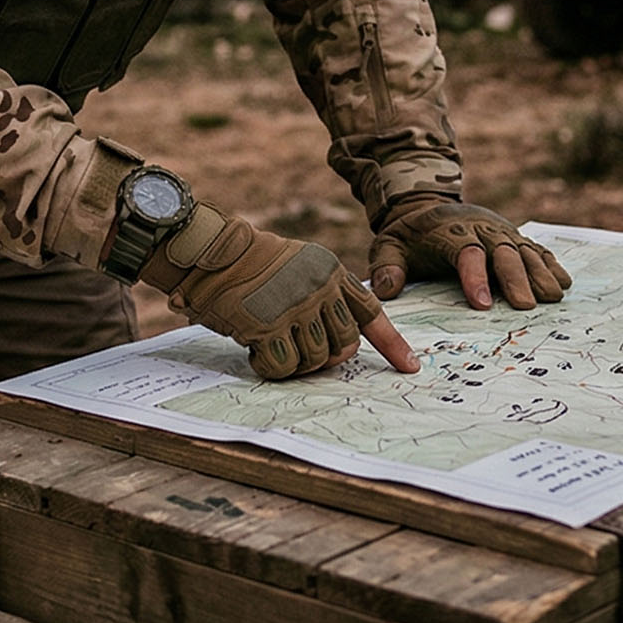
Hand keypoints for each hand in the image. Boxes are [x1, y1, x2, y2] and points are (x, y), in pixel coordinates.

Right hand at [139, 205, 417, 379]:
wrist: (212, 254)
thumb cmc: (252, 267)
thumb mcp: (300, 270)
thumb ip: (324, 300)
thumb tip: (339, 352)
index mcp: (332, 272)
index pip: (370, 313)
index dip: (392, 344)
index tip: (410, 367)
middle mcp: (320, 288)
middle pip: (344, 347)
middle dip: (325, 357)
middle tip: (296, 349)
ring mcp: (296, 307)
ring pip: (315, 360)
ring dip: (293, 363)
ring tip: (271, 343)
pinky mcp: (269, 326)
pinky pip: (283, 367)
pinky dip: (269, 368)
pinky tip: (254, 350)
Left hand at [369, 198, 571, 309]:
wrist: (425, 206)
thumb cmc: (408, 235)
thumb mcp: (388, 246)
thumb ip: (386, 267)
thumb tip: (386, 291)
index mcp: (450, 233)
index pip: (466, 254)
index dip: (475, 278)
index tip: (482, 304)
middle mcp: (480, 229)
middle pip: (502, 252)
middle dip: (515, 278)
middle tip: (527, 306)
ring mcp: (500, 231)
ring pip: (523, 250)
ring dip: (540, 272)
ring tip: (553, 297)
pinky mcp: (512, 236)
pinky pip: (535, 248)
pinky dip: (550, 263)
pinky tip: (563, 282)